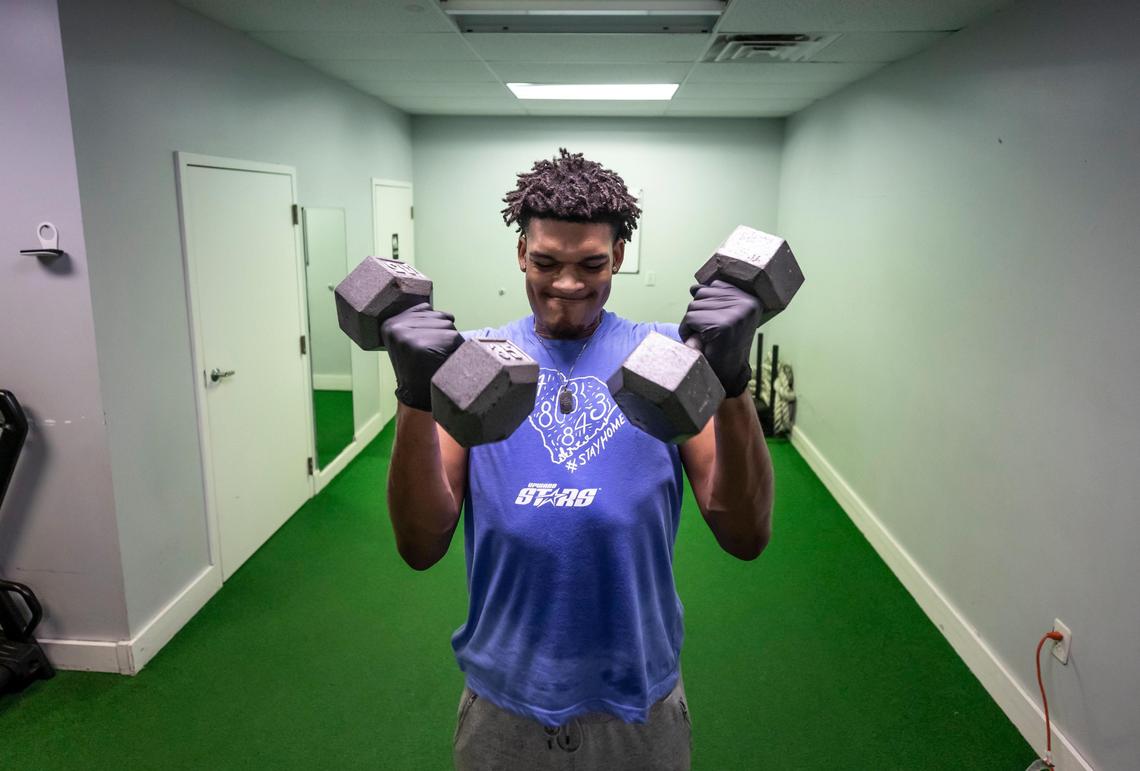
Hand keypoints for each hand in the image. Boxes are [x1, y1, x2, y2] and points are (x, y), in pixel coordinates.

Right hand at [379, 303, 463, 410]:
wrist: (416, 397)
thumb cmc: (417, 367)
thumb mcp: (408, 340)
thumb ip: (414, 321)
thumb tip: (429, 306)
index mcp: (389, 324)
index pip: (425, 308)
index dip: (433, 326)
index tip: (425, 345)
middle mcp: (395, 328)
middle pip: (438, 315)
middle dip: (442, 333)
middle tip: (432, 354)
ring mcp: (408, 336)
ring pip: (448, 324)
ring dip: (449, 341)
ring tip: (436, 357)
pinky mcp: (424, 345)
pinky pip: (453, 337)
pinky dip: (455, 349)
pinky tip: (442, 361)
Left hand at [678, 281, 760, 397]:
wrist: (729, 375)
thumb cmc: (724, 345)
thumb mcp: (724, 316)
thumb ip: (714, 298)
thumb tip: (694, 287)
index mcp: (751, 299)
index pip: (716, 285)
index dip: (708, 304)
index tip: (717, 323)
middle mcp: (746, 304)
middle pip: (702, 294)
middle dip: (698, 314)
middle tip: (709, 333)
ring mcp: (735, 314)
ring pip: (693, 306)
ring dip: (692, 324)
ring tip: (706, 338)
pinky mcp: (721, 326)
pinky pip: (690, 319)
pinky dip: (687, 331)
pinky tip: (700, 343)